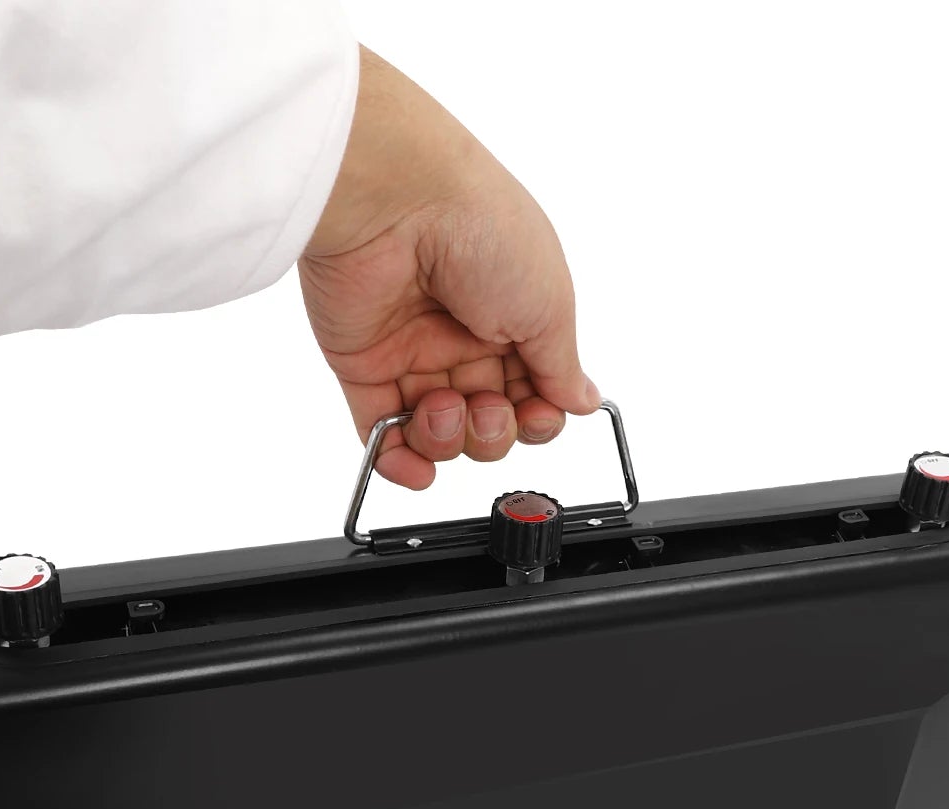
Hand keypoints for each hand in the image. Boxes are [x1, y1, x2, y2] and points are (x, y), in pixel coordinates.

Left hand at [301, 48, 597, 489]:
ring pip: (440, 436)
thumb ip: (562, 366)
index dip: (537, 418)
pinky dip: (400, 462)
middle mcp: (466, 338)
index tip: (538, 413)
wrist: (397, 201)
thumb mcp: (549, 302)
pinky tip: (417, 465)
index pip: (533, 394)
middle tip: (488, 407)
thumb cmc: (481, 229)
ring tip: (444, 406)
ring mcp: (413, 355)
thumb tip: (583, 401)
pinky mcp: (365, 369)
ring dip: (450, 441)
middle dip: (494, 432)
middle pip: (489, 422)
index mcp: (515, 317)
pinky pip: (381, 436)